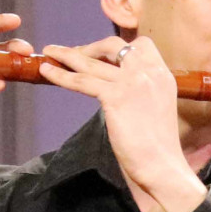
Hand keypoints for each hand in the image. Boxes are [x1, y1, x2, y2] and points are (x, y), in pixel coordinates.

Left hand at [36, 36, 202, 211]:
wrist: (163, 167)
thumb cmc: (158, 149)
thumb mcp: (155, 109)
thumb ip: (140, 94)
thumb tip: (116, 92)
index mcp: (162, 75)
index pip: (140, 44)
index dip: (118, 46)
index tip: (100, 53)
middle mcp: (149, 73)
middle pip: (113, 45)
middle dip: (90, 46)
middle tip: (73, 53)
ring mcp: (132, 83)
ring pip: (92, 62)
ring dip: (67, 54)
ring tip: (49, 51)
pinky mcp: (115, 98)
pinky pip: (82, 81)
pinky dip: (61, 75)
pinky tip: (46, 71)